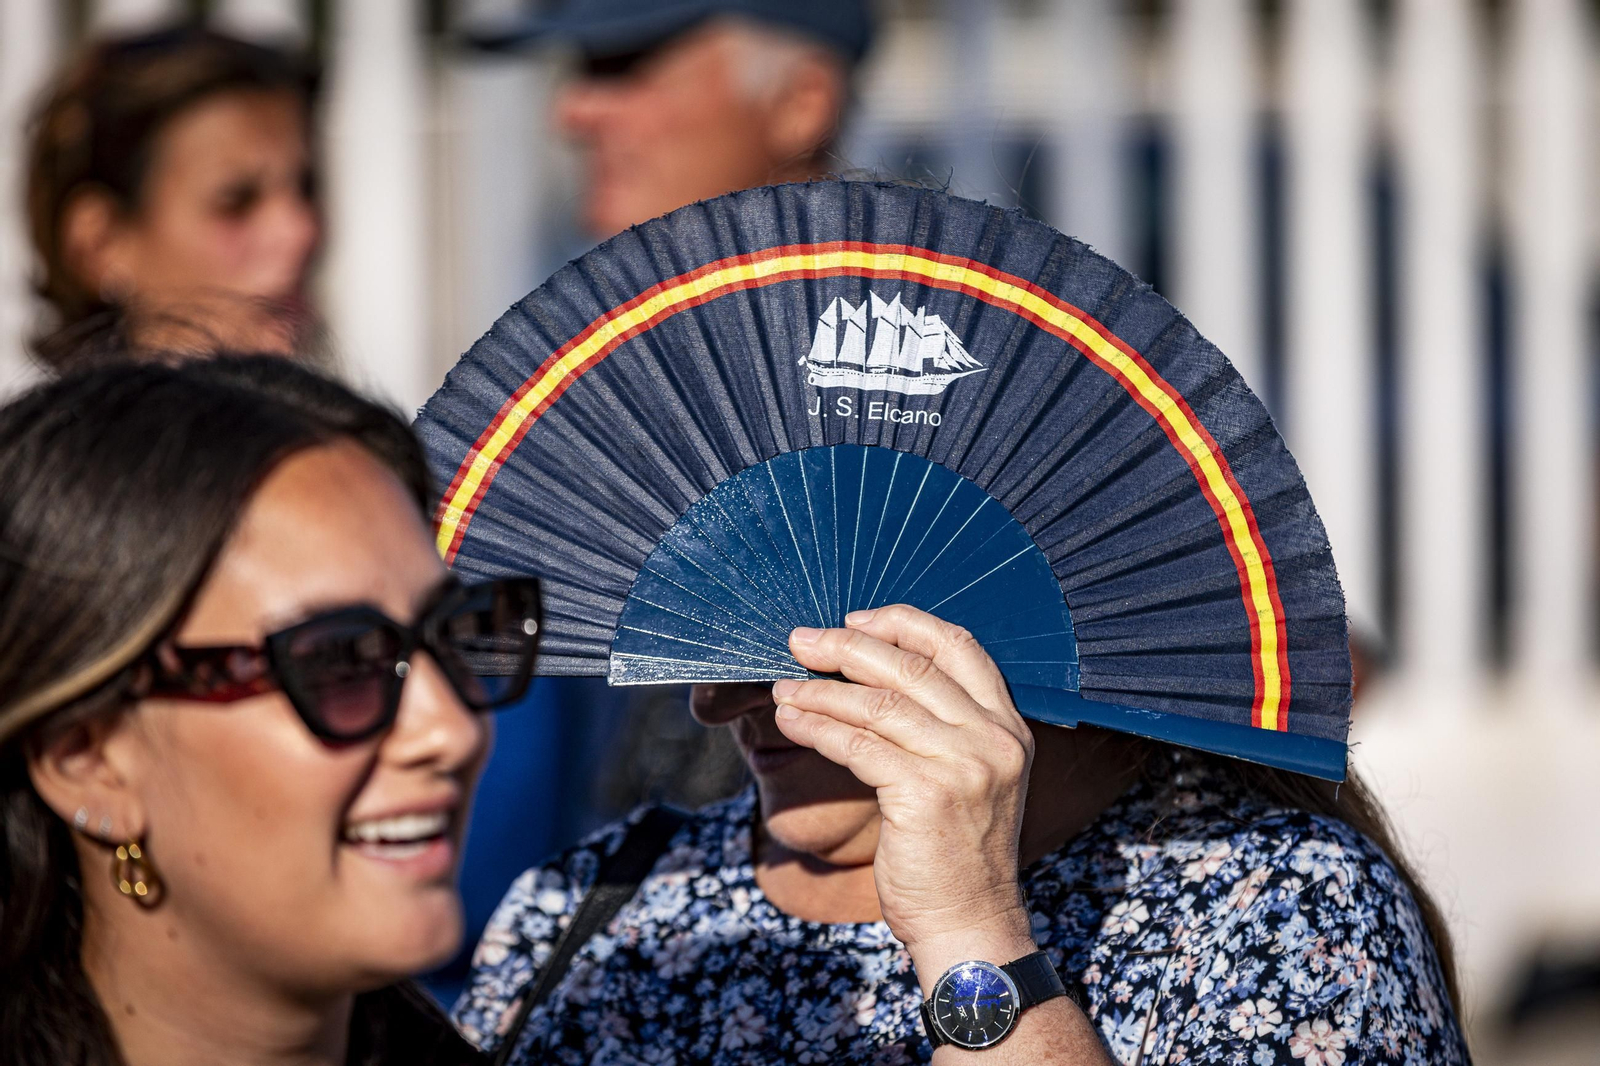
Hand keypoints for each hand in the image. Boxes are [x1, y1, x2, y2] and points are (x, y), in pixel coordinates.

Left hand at [771, 605, 1036, 965]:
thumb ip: (941, 725)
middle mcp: (993, 738)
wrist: (970, 923)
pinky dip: (818, 727)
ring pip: (878, 703)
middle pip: (911, 666)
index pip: (959, 646)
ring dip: (820, 690)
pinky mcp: (926, 794)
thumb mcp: (969, 775)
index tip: (855, 619)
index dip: (903, 624)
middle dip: (847, 646)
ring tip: (783, 688)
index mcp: (1008, 725)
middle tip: (801, 641)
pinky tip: (792, 720)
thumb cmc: (956, 852)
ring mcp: (963, 765)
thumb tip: (868, 673)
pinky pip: (858, 745)